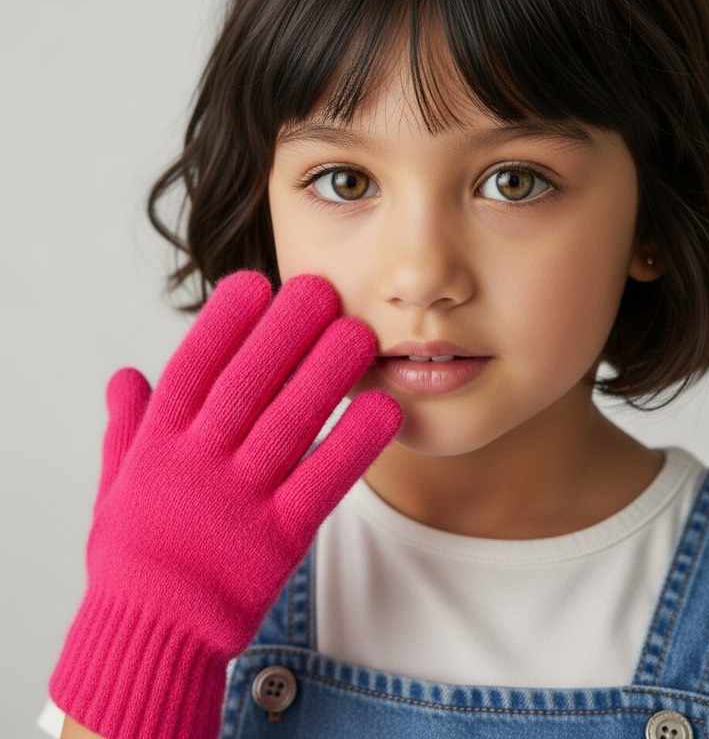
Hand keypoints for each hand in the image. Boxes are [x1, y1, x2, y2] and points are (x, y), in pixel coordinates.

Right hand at [50, 271, 401, 738]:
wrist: (150, 634)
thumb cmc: (135, 551)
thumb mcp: (117, 483)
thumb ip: (127, 427)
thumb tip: (125, 376)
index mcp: (161, 445)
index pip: (193, 370)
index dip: (223, 324)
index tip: (256, 282)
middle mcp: (200, 464)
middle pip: (247, 386)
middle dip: (285, 333)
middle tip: (322, 288)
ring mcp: (240, 500)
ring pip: (288, 425)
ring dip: (326, 375)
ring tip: (360, 332)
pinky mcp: (278, 538)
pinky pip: (321, 484)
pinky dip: (354, 445)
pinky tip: (383, 408)